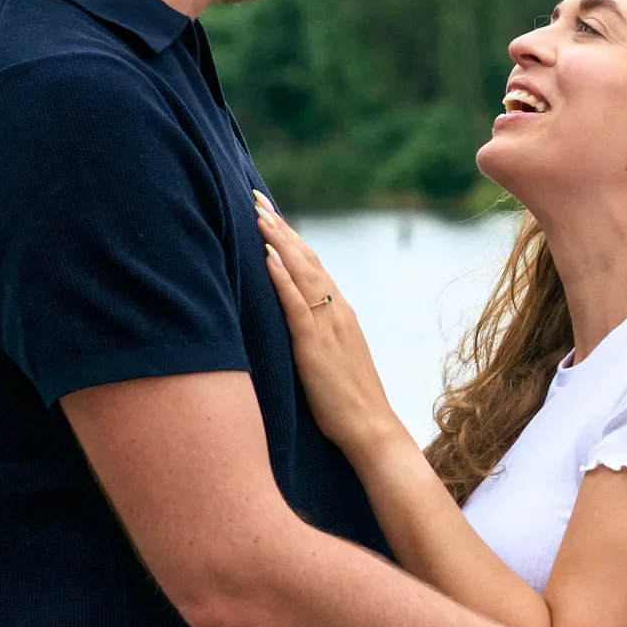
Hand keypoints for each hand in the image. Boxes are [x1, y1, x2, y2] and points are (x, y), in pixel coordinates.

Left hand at [254, 194, 401, 452]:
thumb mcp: (333, 357)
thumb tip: (297, 319)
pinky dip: (282, 278)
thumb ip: (318, 332)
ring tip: (258, 215)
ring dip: (278, 241)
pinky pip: (297, 305)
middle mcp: (336, 310)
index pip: (312, 264)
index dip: (289, 237)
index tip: (269, 213)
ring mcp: (327, 325)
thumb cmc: (348, 400)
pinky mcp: (315, 345)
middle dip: (280, 226)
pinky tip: (268, 257)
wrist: (370, 427)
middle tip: (255, 198)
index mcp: (340, 311)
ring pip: (301, 272)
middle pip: (306, 258)